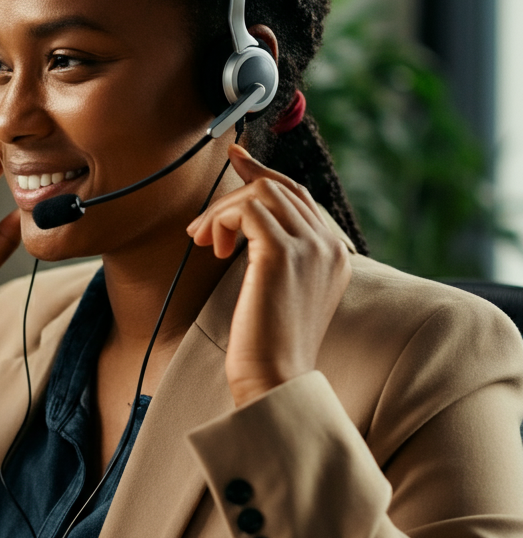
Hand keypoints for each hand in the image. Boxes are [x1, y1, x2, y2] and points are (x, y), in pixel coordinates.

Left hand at [186, 144, 350, 408]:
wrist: (275, 378)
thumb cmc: (269, 345)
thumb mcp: (280, 292)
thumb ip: (276, 255)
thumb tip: (245, 220)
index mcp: (335, 253)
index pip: (299, 195)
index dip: (264, 174)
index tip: (237, 159)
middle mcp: (330, 244)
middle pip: (279, 188)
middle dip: (232, 198)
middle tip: (201, 230)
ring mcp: (310, 246)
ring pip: (261, 193)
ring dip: (222, 211)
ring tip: (205, 243)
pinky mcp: (282, 252)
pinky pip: (247, 208)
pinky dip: (222, 219)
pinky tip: (214, 246)